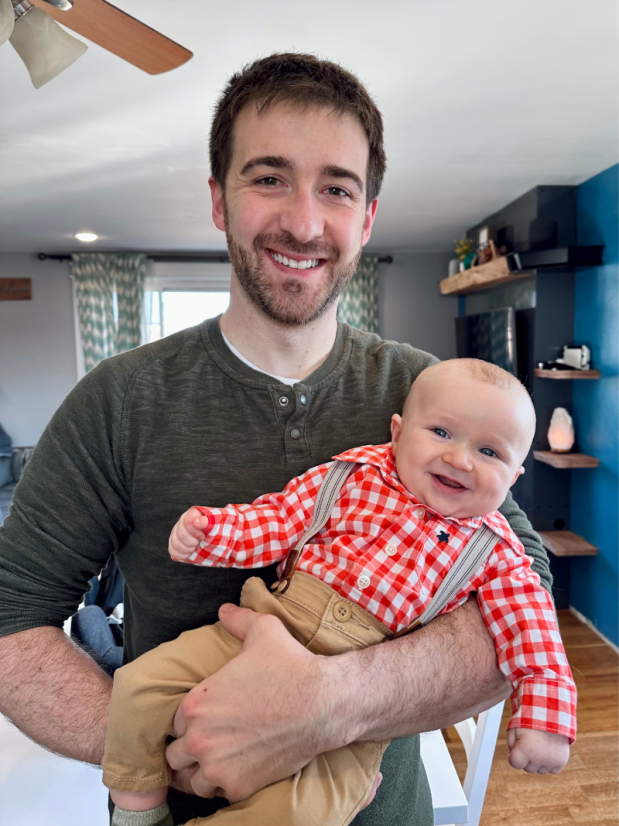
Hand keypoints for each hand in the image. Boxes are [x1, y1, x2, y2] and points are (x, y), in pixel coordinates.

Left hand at [165, 603, 342, 801]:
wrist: (323, 702)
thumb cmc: (291, 666)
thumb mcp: (263, 630)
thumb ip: (238, 619)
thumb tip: (224, 610)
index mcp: (196, 703)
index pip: (174, 721)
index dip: (190, 720)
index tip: (208, 718)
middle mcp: (199, 738)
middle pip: (176, 754)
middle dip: (191, 747)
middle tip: (212, 740)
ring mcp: (218, 766)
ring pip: (191, 780)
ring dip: (201, 771)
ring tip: (219, 760)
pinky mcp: (239, 786)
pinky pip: (217, 794)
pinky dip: (223, 786)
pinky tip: (237, 770)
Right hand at [168, 507, 211, 561]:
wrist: (215, 539)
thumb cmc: (216, 530)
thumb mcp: (216, 524)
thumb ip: (207, 521)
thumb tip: (197, 521)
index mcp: (192, 514)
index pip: (188, 521)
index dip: (196, 532)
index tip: (203, 536)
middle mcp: (182, 521)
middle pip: (181, 535)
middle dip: (193, 542)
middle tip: (200, 542)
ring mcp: (176, 532)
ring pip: (176, 543)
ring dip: (188, 549)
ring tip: (195, 547)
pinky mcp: (173, 543)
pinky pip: (172, 551)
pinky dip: (182, 555)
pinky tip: (189, 553)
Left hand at [507, 727, 569, 773]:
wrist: (552, 714)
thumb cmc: (531, 721)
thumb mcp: (515, 728)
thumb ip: (511, 744)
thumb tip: (513, 758)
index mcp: (525, 750)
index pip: (515, 763)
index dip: (515, 754)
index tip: (519, 746)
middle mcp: (538, 759)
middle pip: (527, 768)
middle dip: (527, 758)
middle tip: (531, 743)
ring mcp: (551, 761)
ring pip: (539, 770)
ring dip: (539, 761)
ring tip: (541, 745)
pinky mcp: (561, 762)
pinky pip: (552, 770)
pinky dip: (550, 763)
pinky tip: (549, 751)